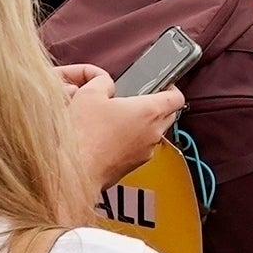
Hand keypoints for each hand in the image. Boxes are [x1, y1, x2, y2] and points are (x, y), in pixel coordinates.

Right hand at [58, 63, 182, 190]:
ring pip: (154, 133)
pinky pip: (140, 148)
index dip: (170, 88)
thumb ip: (103, 82)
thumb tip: (106, 84)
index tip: (161, 85)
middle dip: (157, 106)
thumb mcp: (89, 94)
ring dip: (143, 125)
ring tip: (119, 119)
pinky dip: (132, 141)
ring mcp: (146, 151)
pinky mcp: (134, 165)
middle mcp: (154, 133)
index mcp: (149, 112)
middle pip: (168, 115)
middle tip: (136, 100)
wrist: (76, 170)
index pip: (176, 97)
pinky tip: (111, 138)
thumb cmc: (84, 134)